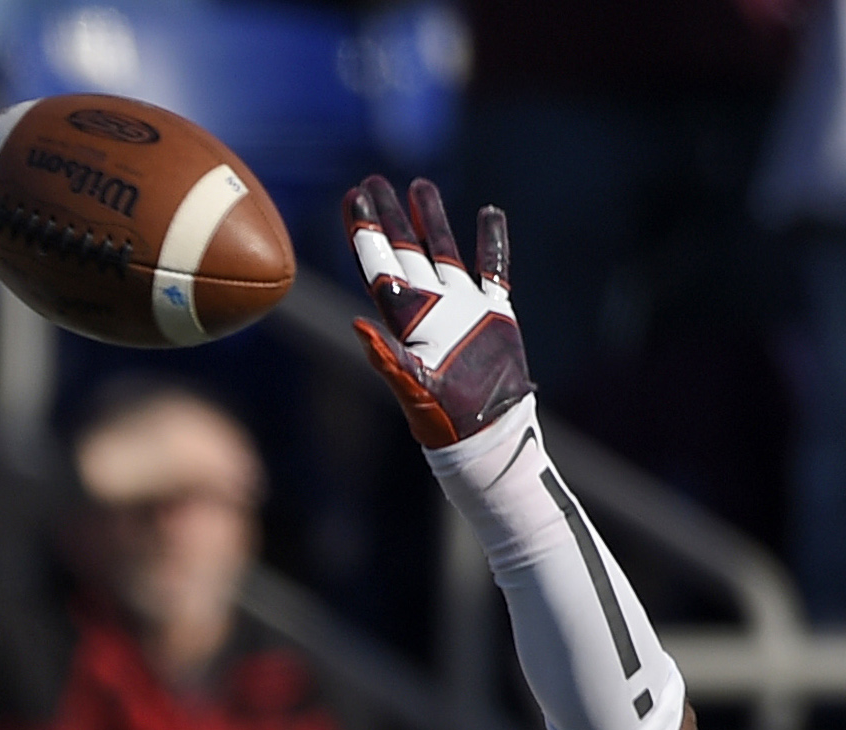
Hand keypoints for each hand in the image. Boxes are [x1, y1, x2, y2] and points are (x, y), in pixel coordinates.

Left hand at [345, 174, 531, 448]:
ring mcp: (462, 306)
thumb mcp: (412, 390)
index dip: (365, 230)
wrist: (485, 433)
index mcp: (408, 319)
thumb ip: (387, 359)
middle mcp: (431, 306)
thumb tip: (357, 326)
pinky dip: (492, 241)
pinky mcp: (493, 313)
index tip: (352, 196)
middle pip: (404, 249)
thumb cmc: (443, 420)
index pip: (380, 264)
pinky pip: (493, 268)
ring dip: (431, 219)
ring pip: (443, 250)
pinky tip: (488, 212)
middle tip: (373, 180)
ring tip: (419, 185)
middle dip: (389, 215)